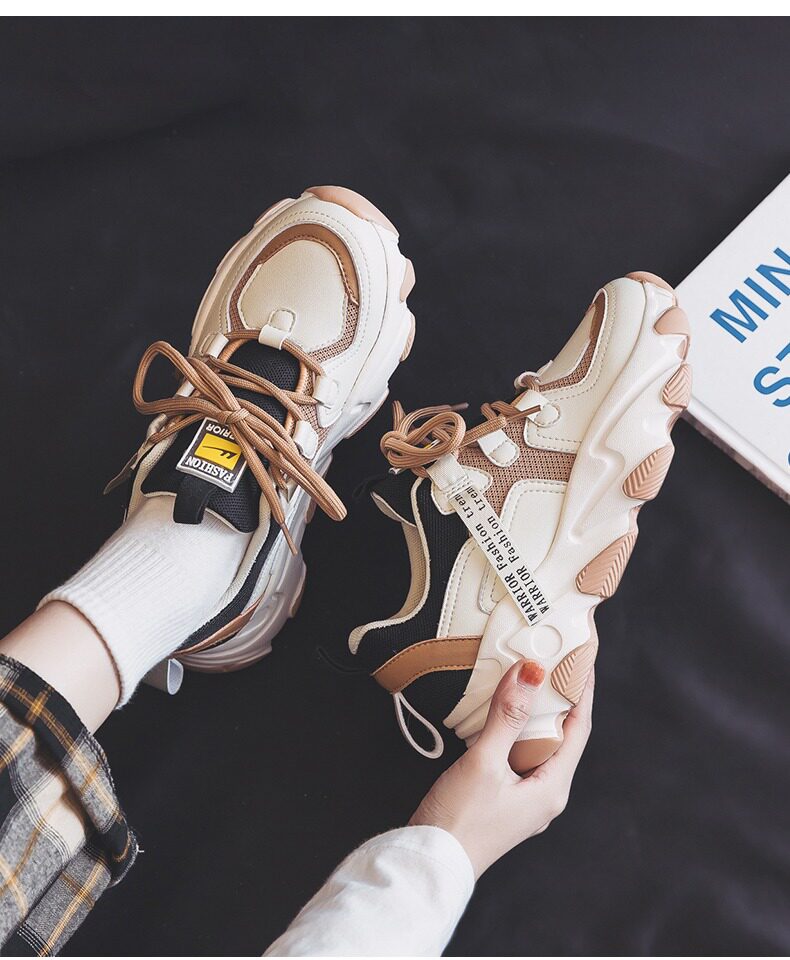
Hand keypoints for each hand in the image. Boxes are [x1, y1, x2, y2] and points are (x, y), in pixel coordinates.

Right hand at [409, 659, 593, 877]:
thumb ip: (508, 716)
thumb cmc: (459, 821)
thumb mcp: (484, 763)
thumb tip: (531, 672)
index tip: (582, 657)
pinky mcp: (502, 799)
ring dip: (534, 711)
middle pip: (561, 735)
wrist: (429, 865)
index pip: (579, 728)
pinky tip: (497, 713)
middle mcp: (545, 794)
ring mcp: (524, 799)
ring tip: (527, 677)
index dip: (582, 691)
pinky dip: (513, 729)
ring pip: (537, 744)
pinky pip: (517, 754)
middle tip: (554, 658)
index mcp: (552, 788)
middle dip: (559, 697)